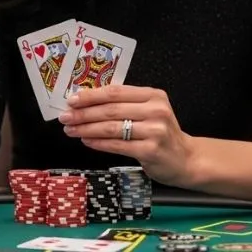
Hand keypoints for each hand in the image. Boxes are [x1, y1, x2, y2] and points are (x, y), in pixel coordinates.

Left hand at [58, 85, 195, 186]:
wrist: (186, 159)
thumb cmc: (161, 133)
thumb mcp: (149, 111)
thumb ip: (125, 104)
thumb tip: (86, 102)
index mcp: (153, 95)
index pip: (116, 92)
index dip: (91, 95)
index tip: (72, 99)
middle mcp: (156, 110)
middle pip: (111, 109)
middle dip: (84, 113)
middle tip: (65, 116)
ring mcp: (155, 131)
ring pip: (111, 128)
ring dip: (86, 128)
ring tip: (71, 129)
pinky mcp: (151, 151)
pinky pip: (117, 145)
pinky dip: (98, 143)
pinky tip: (86, 140)